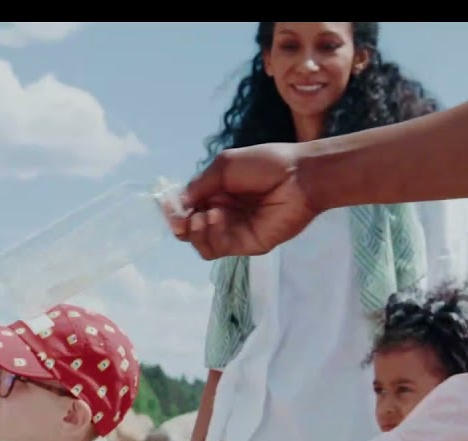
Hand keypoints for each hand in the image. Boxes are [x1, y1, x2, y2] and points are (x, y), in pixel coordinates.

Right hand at [167, 143, 319, 259]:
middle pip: (188, 231)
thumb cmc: (266, 164)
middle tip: (182, 218)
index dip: (173, 210)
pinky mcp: (247, 244)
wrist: (301, 175)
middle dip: (180, 225)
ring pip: (200, 244)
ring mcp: (234, 231)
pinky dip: (212, 234)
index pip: (186, 209)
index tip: (167, 205)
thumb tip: (177, 205)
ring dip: (195, 232)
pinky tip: (218, 217)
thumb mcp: (224, 167)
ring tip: (204, 217)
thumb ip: (199, 186)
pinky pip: (218, 248)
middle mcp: (222, 215)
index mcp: (216, 195)